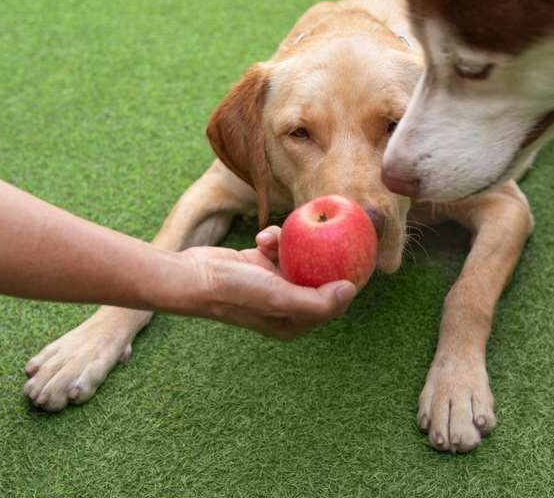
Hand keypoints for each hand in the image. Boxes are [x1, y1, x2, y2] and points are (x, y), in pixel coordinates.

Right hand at [178, 227, 356, 338]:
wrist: (192, 277)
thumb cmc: (235, 291)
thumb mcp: (279, 298)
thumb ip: (317, 301)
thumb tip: (350, 291)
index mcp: (295, 322)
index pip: (334, 301)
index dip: (350, 278)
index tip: (361, 254)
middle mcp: (287, 305)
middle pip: (320, 276)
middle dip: (324, 255)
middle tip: (338, 232)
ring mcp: (273, 283)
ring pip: (300, 257)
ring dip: (291, 244)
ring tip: (274, 239)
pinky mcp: (260, 264)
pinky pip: (280, 247)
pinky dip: (274, 239)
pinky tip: (262, 237)